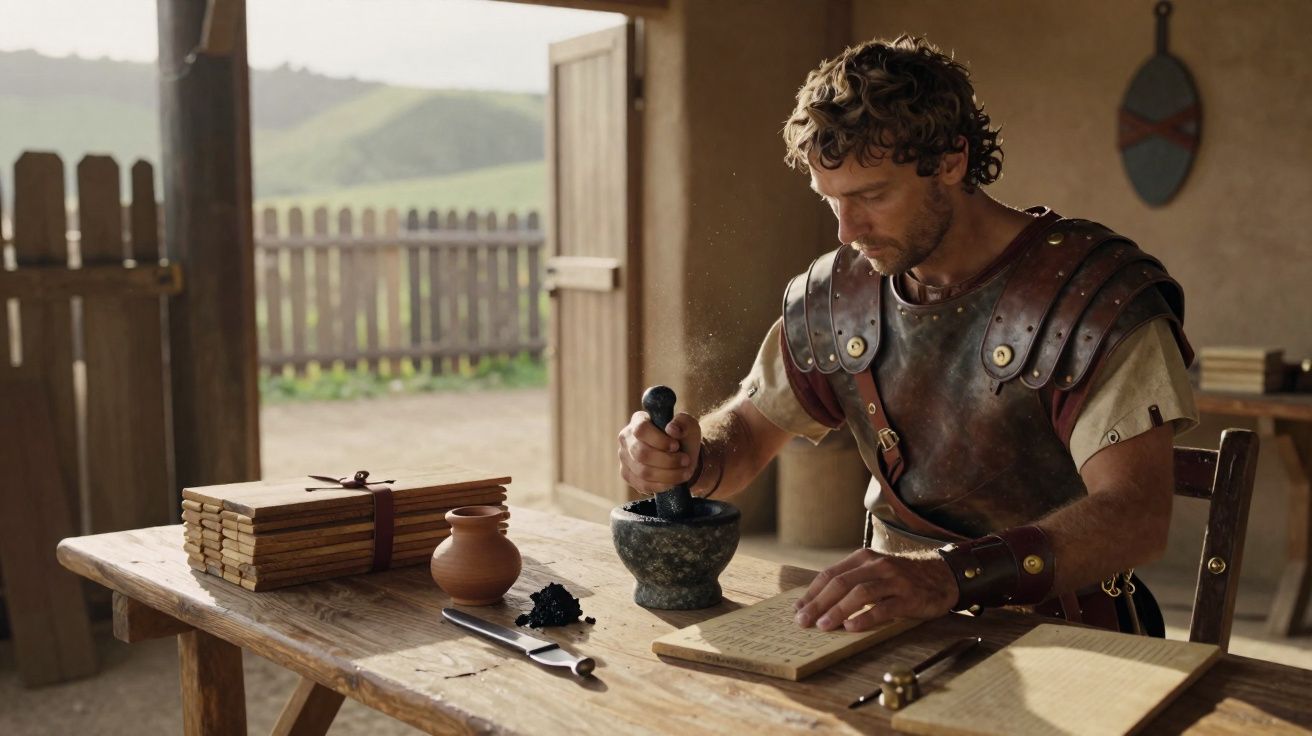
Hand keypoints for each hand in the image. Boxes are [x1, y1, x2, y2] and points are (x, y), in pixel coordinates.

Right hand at [617, 411, 701, 493]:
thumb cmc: (683, 439)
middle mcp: (627, 438)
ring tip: (684, 472)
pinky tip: (674, 482)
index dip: (659, 440)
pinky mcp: (627, 475)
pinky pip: (642, 484)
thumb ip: (683, 423)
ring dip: (668, 474)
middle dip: (667, 460)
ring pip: (643, 472)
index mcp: (638, 420)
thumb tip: (671, 429)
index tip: (676, 446)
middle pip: (641, 454)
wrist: (682, 459)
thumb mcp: (689, 426)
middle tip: (685, 460)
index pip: (641, 430)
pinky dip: (661, 485)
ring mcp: (624, 458)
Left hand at [792, 548, 958, 631]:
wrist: (943, 575)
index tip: (798, 609)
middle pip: (841, 583)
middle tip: (803, 621)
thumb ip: (851, 581)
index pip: (831, 574)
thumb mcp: (875, 570)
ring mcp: (894, 580)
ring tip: (823, 626)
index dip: (812, 592)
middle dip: (819, 603)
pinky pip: (884, 608)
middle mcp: (877, 566)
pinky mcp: (909, 597)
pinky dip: (866, 618)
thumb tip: (818, 603)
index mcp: (863, 558)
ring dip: (838, 610)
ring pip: (860, 594)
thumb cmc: (901, 578)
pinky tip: (852, 627)